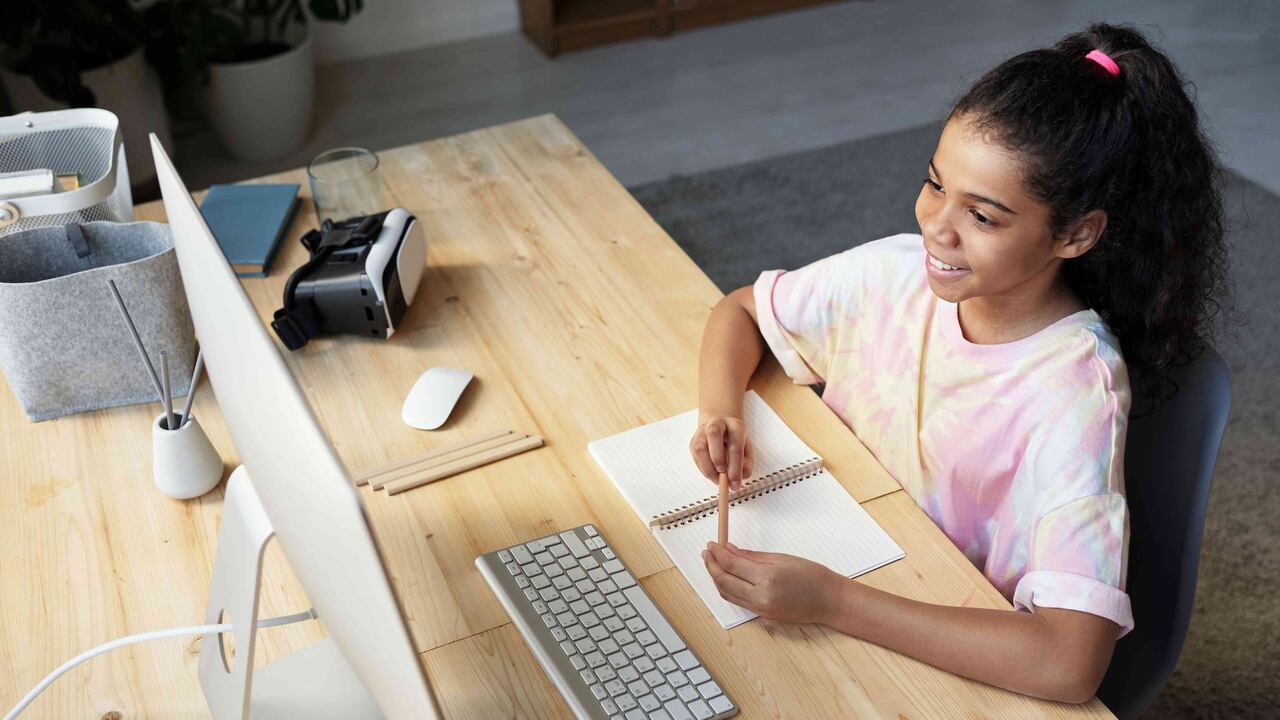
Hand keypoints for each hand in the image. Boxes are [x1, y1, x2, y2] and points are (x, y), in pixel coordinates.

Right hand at [689, 415, 753, 489]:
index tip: (735, 484)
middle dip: (717, 457)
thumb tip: (736, 479)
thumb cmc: (736, 442)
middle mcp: (717, 424)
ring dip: (707, 467)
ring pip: (699, 447)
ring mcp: (703, 431)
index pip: (735, 445)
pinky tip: (711, 474)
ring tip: (717, 479)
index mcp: (735, 426)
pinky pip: (695, 456)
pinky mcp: (694, 440)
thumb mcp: (746, 452)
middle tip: (722, 475)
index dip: (735, 467)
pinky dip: (702, 469)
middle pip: (714, 434)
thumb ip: (745, 466)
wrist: (722, 428)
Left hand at [702, 542, 844, 624]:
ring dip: (717, 579)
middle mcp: (761, 597)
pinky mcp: (763, 616)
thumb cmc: (812, 576)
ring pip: (728, 594)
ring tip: (713, 564)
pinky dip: (728, 589)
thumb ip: (752, 556)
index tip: (712, 545)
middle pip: (724, 582)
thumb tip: (730, 550)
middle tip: (707, 553)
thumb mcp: (781, 558)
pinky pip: (738, 602)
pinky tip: (727, 578)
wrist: (829, 600)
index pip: (732, 565)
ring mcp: (761, 609)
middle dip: (711, 566)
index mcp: (767, 578)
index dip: (718, 554)